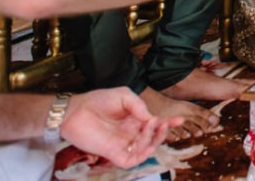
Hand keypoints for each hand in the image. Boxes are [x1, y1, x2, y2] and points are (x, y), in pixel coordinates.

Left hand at [60, 88, 180, 168]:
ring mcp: (123, 144)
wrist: (75, 110)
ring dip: (153, 140)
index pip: (156, 124)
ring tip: (151, 126)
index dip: (169, 123)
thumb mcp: (123, 95)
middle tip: (163, 123)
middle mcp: (131, 133)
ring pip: (145, 150)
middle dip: (162, 132)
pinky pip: (131, 160)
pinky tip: (146, 144)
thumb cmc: (97, 101)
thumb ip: (139, 105)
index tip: (180, 120)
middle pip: (153, 139)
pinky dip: (141, 155)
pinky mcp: (113, 153)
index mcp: (135, 120)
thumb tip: (151, 117)